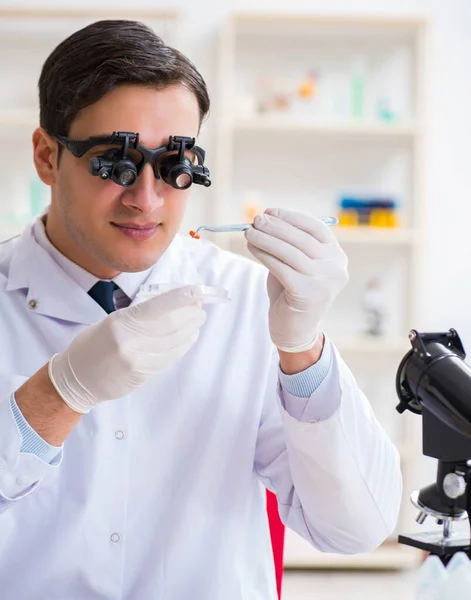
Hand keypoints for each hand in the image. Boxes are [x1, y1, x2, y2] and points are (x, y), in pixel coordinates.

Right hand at [48, 286, 205, 413]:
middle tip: (199, 307)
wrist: (77, 379)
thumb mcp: (111, 322)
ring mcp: (137, 361)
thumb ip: (139, 315)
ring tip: (197, 320)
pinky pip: (170, 357)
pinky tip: (189, 337)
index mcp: (119, 322)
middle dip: (191, 314)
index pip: (156, 307)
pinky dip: (183, 345)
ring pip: (174, 342)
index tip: (196, 291)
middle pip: (171, 325)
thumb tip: (174, 304)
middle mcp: (129, 342)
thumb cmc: (93, 346)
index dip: (180, 298)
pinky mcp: (143, 375)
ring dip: (191, 329)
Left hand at [245, 208, 348, 352]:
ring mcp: (324, 282)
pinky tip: (251, 248)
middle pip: (302, 239)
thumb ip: (288, 243)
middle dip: (276, 226)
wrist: (294, 330)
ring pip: (290, 252)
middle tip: (255, 220)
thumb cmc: (292, 292)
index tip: (270, 211)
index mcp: (337, 256)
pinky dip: (264, 254)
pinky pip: (281, 267)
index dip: (292, 217)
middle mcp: (336, 268)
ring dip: (266, 239)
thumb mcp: (295, 263)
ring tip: (248, 232)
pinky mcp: (308, 294)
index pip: (316, 228)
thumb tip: (265, 218)